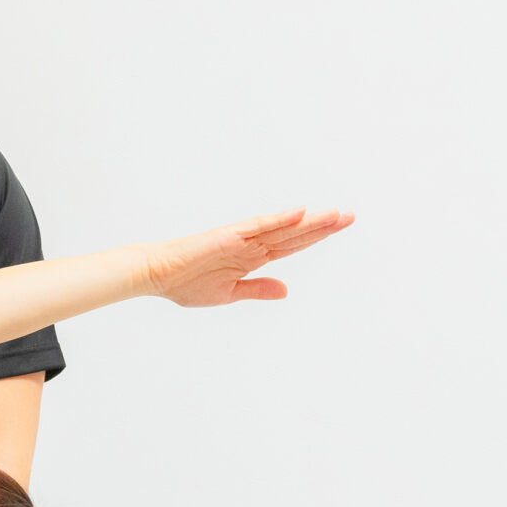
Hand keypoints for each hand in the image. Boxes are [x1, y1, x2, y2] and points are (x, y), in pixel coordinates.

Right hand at [141, 208, 351, 307]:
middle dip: (323, 227)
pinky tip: (300, 213)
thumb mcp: (229, 293)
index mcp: (252, 259)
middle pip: (294, 234)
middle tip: (350, 217)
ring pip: (282, 228)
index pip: (292, 246)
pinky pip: (258, 226)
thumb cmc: (185, 284)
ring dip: (309, 222)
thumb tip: (286, 290)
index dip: (316, 237)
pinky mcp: (228, 236)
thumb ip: (257, 289)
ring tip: (336, 215)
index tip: (339, 228)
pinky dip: (279, 220)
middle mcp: (251, 245)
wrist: (157, 277)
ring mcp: (241, 238)